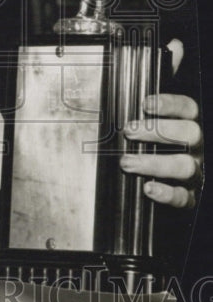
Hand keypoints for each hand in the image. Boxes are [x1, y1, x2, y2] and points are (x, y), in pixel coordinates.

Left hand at [122, 92, 202, 207]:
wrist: (159, 189)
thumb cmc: (145, 149)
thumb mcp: (144, 131)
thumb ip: (135, 121)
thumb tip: (104, 105)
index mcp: (187, 127)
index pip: (188, 109)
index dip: (170, 104)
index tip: (146, 104)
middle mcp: (196, 148)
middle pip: (190, 133)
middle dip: (160, 131)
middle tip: (130, 131)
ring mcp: (196, 172)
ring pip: (185, 166)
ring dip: (154, 163)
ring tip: (127, 163)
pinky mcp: (190, 196)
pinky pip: (183, 197)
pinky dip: (166, 193)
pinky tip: (148, 188)